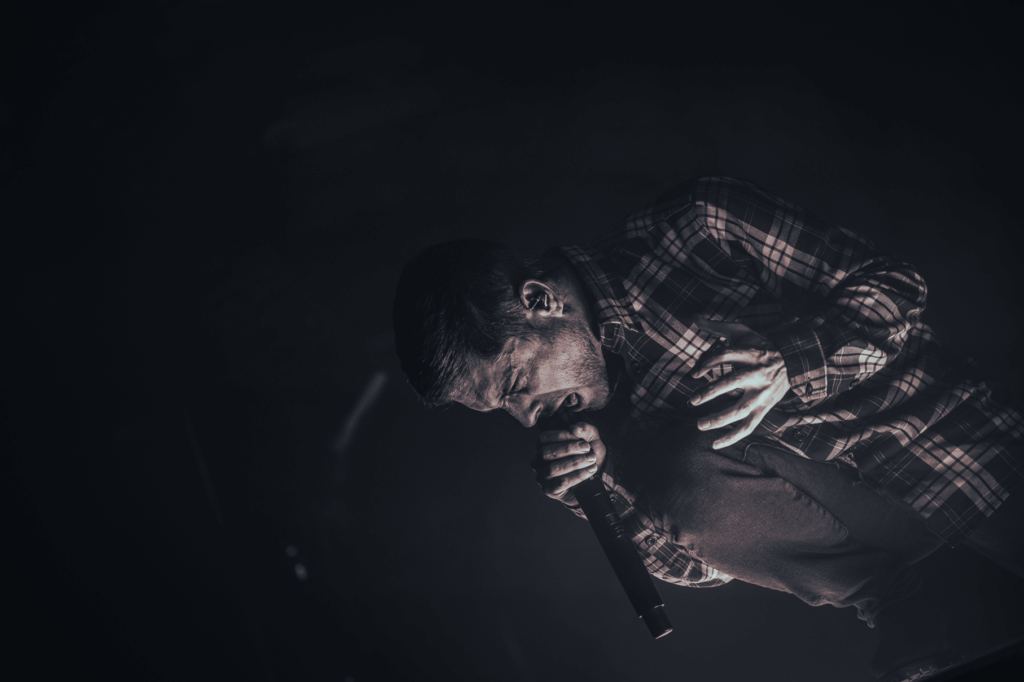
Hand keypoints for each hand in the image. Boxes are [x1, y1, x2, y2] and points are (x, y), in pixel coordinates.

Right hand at [532, 422, 606, 505]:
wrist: (597, 478)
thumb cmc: (588, 456)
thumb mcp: (591, 439)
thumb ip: (585, 430)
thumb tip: (575, 428)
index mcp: (542, 446)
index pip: (544, 438)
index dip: (562, 436)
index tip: (582, 438)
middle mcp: (538, 461)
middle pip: (546, 453)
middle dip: (568, 449)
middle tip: (588, 448)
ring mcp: (542, 477)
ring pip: (552, 469)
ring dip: (574, 463)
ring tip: (591, 459)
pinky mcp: (549, 490)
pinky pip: (560, 483)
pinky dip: (577, 476)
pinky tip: (589, 471)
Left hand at [688, 317, 789, 448]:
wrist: (793, 361)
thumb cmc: (761, 346)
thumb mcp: (743, 332)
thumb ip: (717, 327)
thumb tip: (695, 318)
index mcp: (751, 354)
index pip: (726, 356)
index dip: (708, 364)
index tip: (693, 373)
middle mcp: (757, 375)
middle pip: (734, 383)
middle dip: (712, 392)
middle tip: (692, 400)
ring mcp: (762, 394)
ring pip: (741, 410)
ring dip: (720, 419)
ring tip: (699, 424)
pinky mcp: (764, 409)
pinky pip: (749, 427)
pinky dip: (733, 437)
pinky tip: (715, 444)